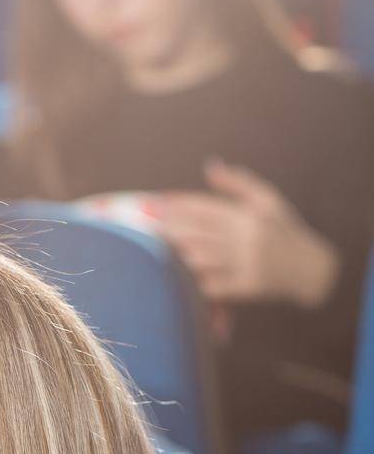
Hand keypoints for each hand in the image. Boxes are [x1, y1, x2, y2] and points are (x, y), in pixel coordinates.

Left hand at [150, 160, 339, 308]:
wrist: (311, 269)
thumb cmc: (284, 230)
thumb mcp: (268, 200)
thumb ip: (238, 183)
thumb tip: (210, 165)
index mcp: (249, 215)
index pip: (206, 208)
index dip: (178, 205)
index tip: (154, 202)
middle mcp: (247, 238)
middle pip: (198, 232)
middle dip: (168, 227)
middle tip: (143, 224)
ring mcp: (247, 264)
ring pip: (201, 258)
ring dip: (177, 253)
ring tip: (154, 248)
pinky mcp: (247, 288)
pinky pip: (213, 285)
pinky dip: (195, 281)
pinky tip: (177, 277)